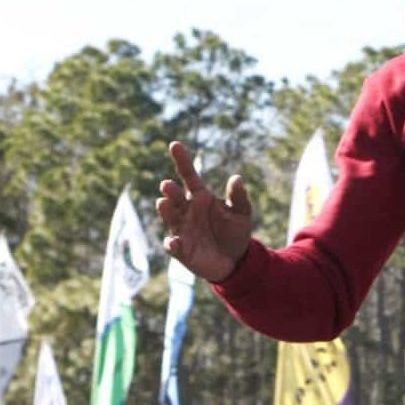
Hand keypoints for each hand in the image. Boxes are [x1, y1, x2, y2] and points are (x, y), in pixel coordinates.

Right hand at [156, 141, 254, 282]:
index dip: (182, 161)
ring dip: (165, 211)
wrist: (235, 260)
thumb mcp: (242, 213)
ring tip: (162, 202)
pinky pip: (173, 246)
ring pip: (170, 217)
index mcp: (200, 197)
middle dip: (171, 191)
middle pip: (176, 197)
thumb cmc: (235, 232)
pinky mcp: (181, 249)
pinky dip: (172, 244)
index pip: (189, 176)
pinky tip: (174, 243)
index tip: (175, 145)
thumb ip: (239, 197)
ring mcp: (182, 229)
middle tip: (167, 185)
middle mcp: (187, 210)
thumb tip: (237, 178)